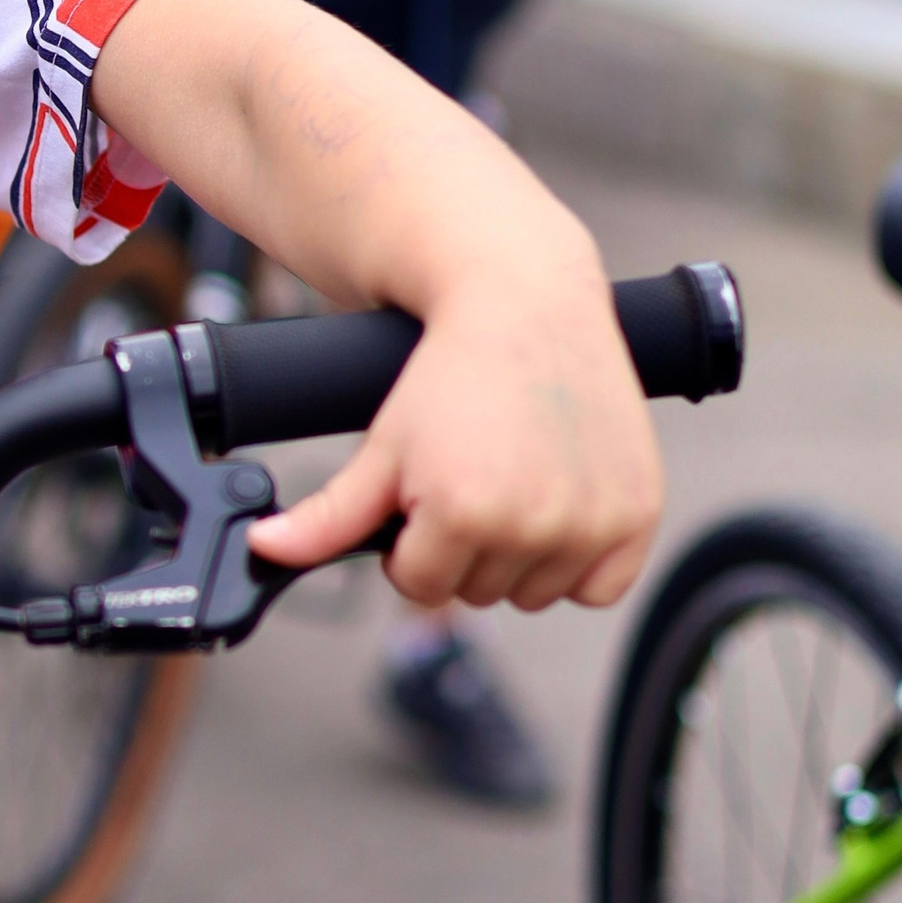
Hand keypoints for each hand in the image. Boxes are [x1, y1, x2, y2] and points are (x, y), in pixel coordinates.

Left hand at [247, 271, 661, 609]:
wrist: (527, 307)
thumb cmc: (449, 374)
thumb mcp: (383, 444)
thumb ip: (327, 514)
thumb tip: (264, 550)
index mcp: (462, 514)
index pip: (418, 585)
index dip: (408, 539)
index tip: (421, 490)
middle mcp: (531, 527)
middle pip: (477, 592)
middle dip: (461, 543)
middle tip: (467, 471)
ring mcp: (590, 525)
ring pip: (535, 595)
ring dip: (518, 555)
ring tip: (510, 476)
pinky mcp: (637, 517)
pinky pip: (599, 588)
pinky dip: (579, 559)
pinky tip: (555, 499)